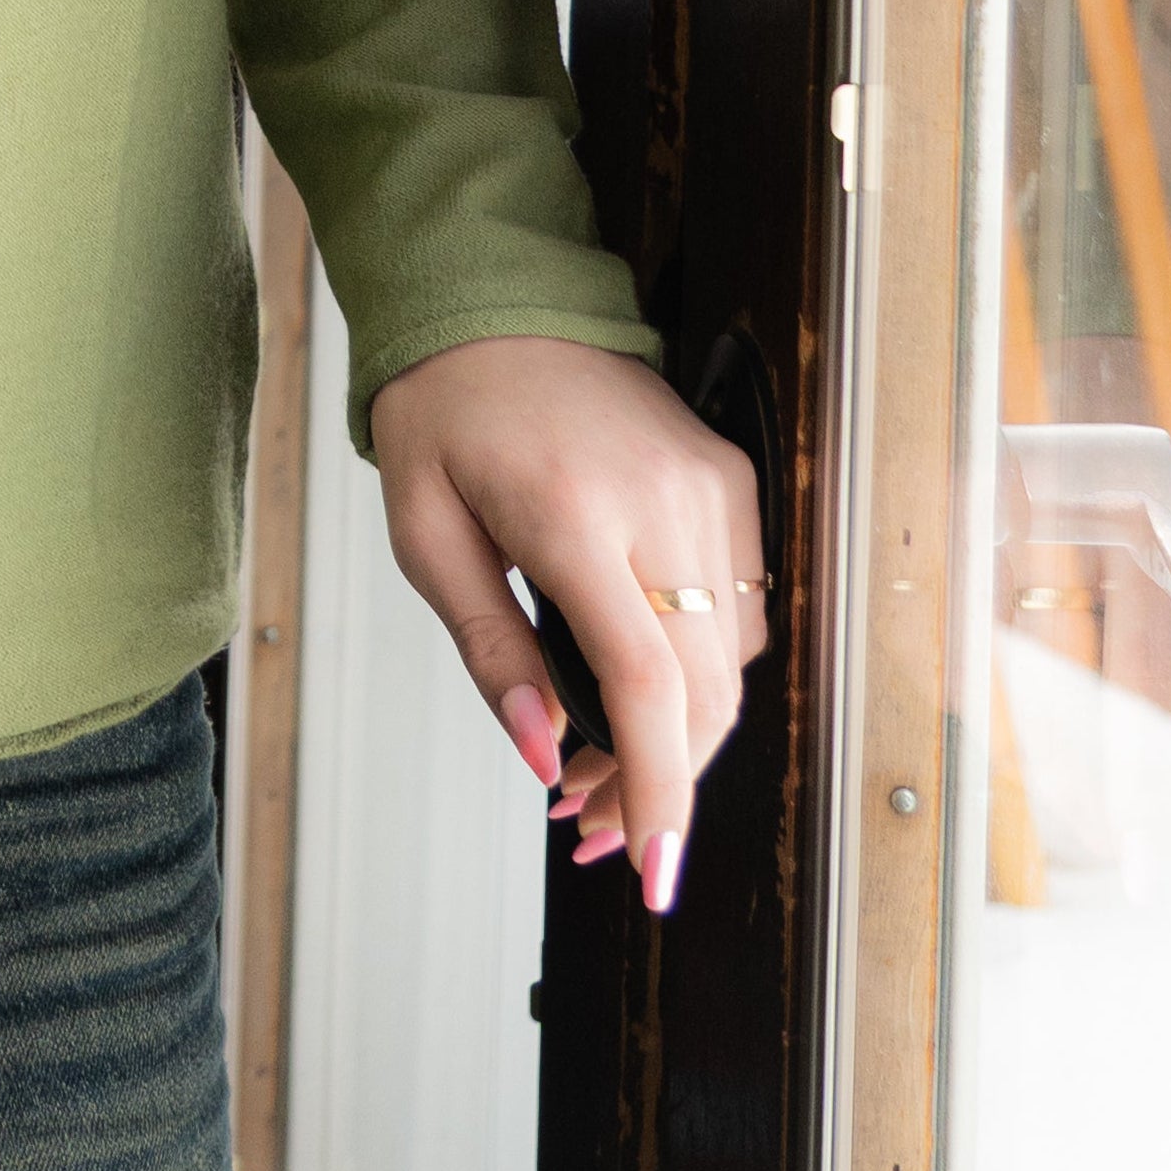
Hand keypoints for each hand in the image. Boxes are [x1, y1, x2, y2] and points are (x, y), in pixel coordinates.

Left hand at [365, 333, 767, 909]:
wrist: (499, 300)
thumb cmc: (446, 412)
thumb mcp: (428, 538)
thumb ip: (490, 653)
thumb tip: (545, 756)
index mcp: (573, 515)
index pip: (647, 685)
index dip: (660, 792)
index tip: (653, 871)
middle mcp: (663, 501)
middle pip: (703, 691)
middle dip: (659, 783)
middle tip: (593, 830)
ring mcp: (710, 487)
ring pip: (733, 661)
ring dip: (679, 734)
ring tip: (599, 768)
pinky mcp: (732, 480)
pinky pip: (742, 608)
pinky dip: (701, 670)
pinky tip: (639, 693)